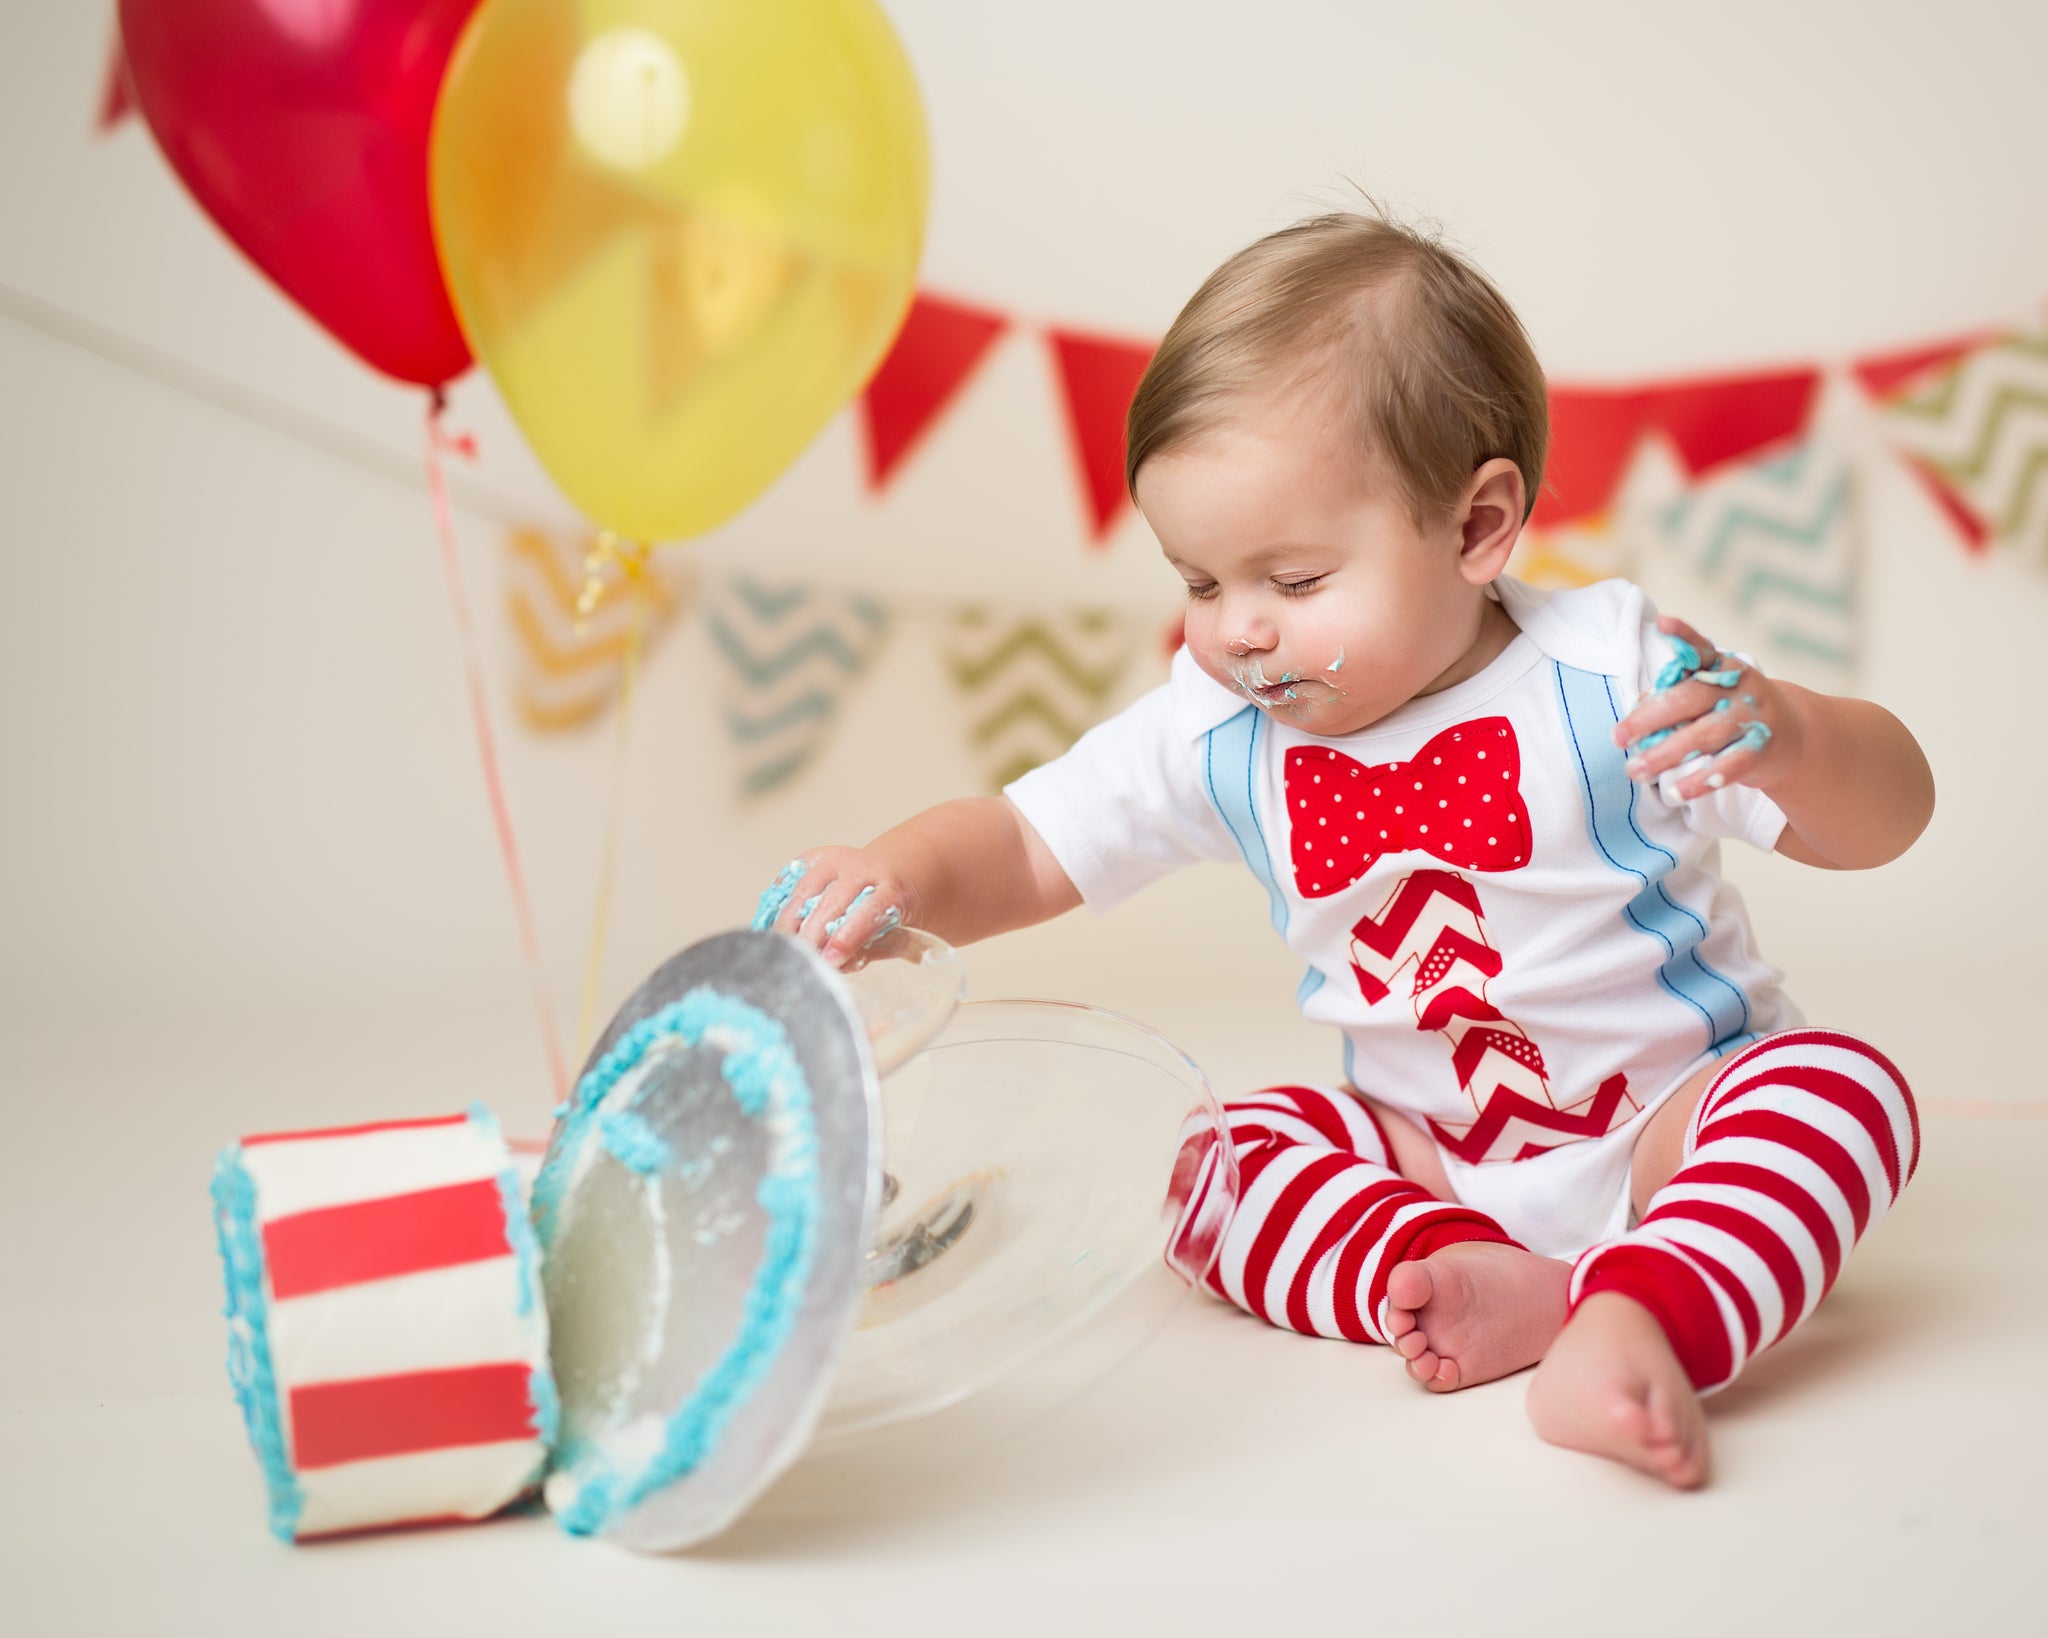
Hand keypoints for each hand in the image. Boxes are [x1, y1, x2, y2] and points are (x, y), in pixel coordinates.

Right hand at [762, 847, 918, 966]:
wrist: (884, 872)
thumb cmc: (888, 913)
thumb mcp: (894, 934)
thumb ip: (866, 951)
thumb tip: (834, 969)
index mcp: (890, 888)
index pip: (869, 911)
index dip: (848, 938)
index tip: (830, 961)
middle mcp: (863, 868)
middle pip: (832, 901)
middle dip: (813, 934)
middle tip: (799, 958)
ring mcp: (836, 859)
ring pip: (805, 890)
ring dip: (789, 921)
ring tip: (780, 947)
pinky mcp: (813, 857)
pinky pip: (789, 879)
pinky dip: (779, 903)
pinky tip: (773, 925)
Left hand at [1613, 617, 1802, 800]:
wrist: (1794, 737)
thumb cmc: (1731, 712)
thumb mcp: (1709, 695)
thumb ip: (1676, 695)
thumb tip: (1636, 708)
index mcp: (1721, 666)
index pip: (1699, 648)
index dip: (1683, 635)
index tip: (1662, 624)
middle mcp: (1738, 687)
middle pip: (1688, 699)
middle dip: (1648, 719)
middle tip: (1617, 738)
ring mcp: (1752, 718)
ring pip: (1703, 736)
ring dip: (1665, 755)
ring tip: (1634, 771)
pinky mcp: (1761, 749)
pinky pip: (1728, 766)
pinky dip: (1700, 781)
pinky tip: (1675, 792)